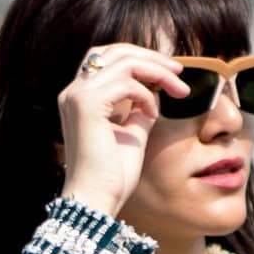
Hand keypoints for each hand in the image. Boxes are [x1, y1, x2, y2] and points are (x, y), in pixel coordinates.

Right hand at [57, 41, 190, 218]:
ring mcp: (77, 95)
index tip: (171, 73)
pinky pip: (126, 82)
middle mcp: (74, 92)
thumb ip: (139, 111)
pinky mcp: (87, 104)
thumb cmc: (112, 178)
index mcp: (81, 98)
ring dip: (157, 72)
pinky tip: (152, 114)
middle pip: (115, 51)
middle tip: (179, 71)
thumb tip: (155, 95)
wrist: (96, 202)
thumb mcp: (132, 135)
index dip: (141, 59)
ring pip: (124, 61)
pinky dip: (146, 94)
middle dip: (151, 57)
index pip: (109, 60)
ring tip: (178, 91)